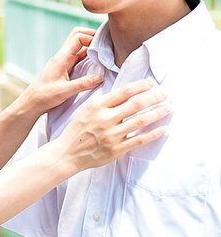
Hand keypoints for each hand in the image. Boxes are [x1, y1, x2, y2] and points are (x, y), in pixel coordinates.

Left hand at [21, 27, 102, 113]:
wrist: (31, 103)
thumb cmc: (43, 97)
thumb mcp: (64, 91)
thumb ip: (83, 84)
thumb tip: (100, 77)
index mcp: (61, 58)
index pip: (78, 36)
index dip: (92, 38)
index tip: (103, 49)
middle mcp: (62, 57)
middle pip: (79, 36)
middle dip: (93, 38)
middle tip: (107, 47)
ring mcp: (64, 61)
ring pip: (80, 47)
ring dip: (92, 49)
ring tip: (106, 56)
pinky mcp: (65, 68)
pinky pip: (79, 58)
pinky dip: (89, 58)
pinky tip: (97, 66)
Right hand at [55, 79, 169, 172]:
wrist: (67, 153)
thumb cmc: (77, 130)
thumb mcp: (86, 110)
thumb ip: (105, 102)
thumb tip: (127, 93)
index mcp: (97, 106)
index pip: (124, 92)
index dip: (141, 86)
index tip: (152, 83)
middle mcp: (105, 119)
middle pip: (136, 104)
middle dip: (155, 97)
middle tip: (166, 93)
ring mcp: (112, 135)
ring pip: (141, 121)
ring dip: (158, 113)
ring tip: (169, 107)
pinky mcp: (117, 149)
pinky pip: (140, 140)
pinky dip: (154, 133)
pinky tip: (164, 128)